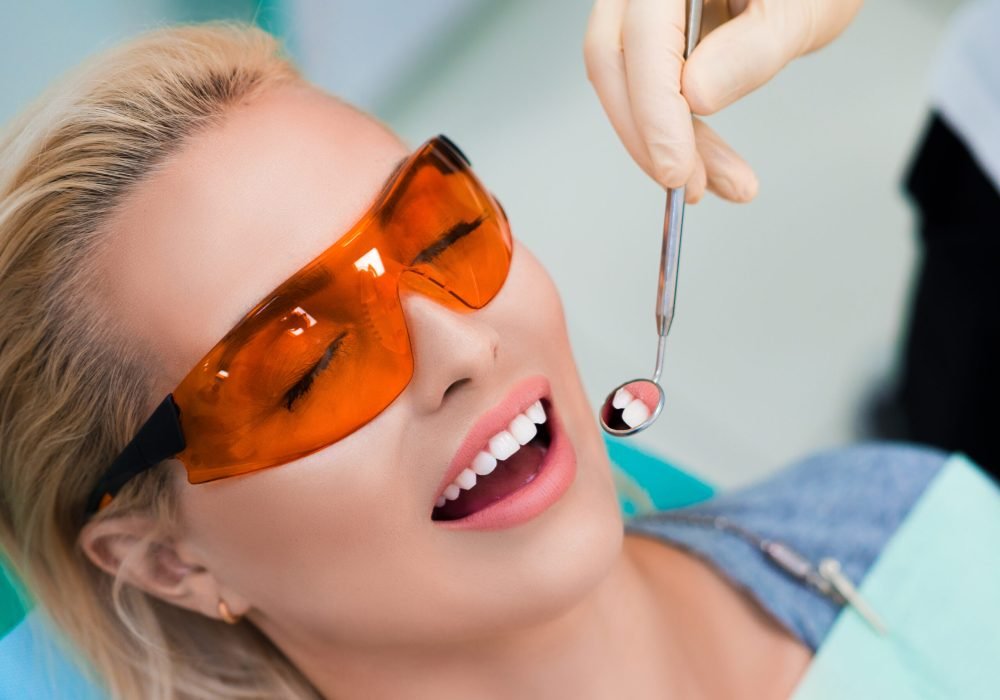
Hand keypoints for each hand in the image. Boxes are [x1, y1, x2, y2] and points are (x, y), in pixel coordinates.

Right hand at [584, 0, 862, 202]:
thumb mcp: (801, 10)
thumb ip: (751, 51)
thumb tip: (695, 96)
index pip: (643, 35)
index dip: (654, 109)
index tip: (675, 166)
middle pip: (614, 59)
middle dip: (649, 134)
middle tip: (689, 184)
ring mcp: (640, 6)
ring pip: (625, 80)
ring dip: (662, 142)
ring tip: (715, 182)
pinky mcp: (650, 34)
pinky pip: (643, 86)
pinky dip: (672, 130)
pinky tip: (702, 162)